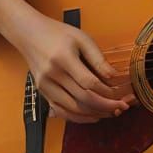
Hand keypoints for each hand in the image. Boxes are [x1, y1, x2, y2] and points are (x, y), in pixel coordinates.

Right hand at [12, 12, 135, 122]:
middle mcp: (51, 75)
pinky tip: (93, 116)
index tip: (121, 95)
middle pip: (82, 98)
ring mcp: (45, 86)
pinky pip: (61, 112)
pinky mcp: (42, 93)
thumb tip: (114, 77)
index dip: (107, 92)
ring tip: (111, 112)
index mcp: (63, 58)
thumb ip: (98, 58)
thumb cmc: (58, 34)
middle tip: (122, 108)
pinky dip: (79, 118)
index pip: (89, 82)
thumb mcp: (82, 38)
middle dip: (105, 106)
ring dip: (94, 114)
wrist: (30, 34)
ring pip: (73, 109)